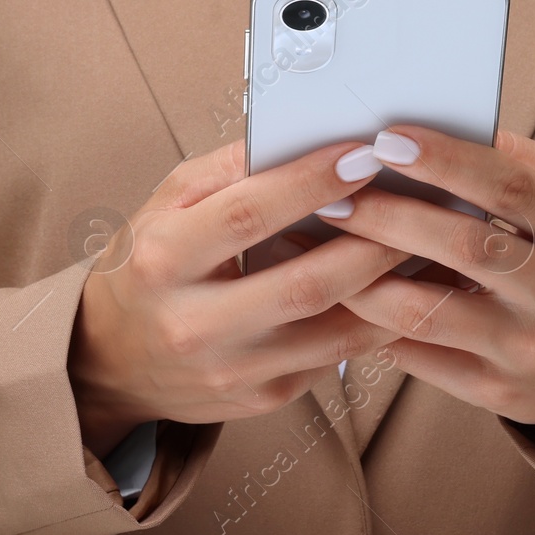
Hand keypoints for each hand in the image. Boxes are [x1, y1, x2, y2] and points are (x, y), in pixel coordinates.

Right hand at [68, 137, 405, 457]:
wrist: (110, 359)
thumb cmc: (148, 262)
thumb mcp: (166, 204)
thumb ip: (227, 169)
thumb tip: (296, 135)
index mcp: (164, 259)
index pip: (249, 214)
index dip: (313, 183)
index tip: (363, 154)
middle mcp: (194, 323)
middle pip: (304, 284)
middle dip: (372, 242)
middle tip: (418, 205)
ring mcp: (231, 370)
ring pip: (333, 332)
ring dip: (389, 288)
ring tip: (425, 247)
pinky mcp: (260, 399)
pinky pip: (334, 359)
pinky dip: (375, 322)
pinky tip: (402, 290)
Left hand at [319, 124, 534, 466]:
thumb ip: (513, 162)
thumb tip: (442, 123)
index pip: (508, 186)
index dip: (443, 161)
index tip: (386, 139)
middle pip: (462, 246)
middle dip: (386, 216)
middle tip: (332, 196)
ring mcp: (533, 347)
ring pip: (427, 309)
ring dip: (362, 277)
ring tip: (321, 248)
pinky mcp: (501, 392)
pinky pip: (419, 356)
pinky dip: (372, 326)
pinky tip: (340, 299)